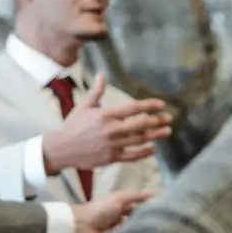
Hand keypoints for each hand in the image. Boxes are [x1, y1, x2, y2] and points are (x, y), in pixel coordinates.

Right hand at [42, 73, 172, 172]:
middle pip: (140, 125)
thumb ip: (97, 91)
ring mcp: (112, 145)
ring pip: (139, 140)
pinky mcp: (111, 158)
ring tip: (167, 131)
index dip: (149, 106)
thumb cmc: (73, 126)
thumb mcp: (84, 106)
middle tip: (169, 118)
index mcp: (105, 115)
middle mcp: (111, 130)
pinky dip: (144, 153)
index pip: (132, 108)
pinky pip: (132, 156)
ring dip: (156, 135)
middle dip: (157, 120)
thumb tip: (102, 74)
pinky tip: (154, 149)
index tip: (161, 104)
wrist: (62, 149)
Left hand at [70, 188, 153, 232]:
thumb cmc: (100, 209)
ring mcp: (118, 232)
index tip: (161, 215)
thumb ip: (134, 196)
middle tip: (158, 228)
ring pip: (133, 232)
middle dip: (144, 224)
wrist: (82, 226)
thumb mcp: (118, 198)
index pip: (138, 209)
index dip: (147, 211)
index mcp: (121, 208)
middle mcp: (121, 220)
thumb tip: (153, 192)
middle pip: (136, 222)